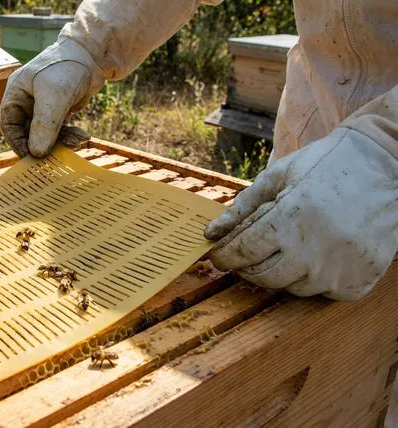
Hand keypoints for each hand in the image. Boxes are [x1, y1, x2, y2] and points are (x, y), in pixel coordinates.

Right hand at [0, 38, 104, 157]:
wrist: (93, 56)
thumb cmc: (67, 68)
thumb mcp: (54, 97)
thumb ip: (44, 125)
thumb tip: (36, 153)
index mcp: (16, 93)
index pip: (9, 125)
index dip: (18, 143)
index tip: (32, 158)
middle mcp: (26, 101)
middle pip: (28, 133)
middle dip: (45, 144)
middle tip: (58, 156)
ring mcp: (42, 107)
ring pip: (46, 134)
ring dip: (61, 141)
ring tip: (78, 142)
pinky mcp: (58, 111)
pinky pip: (59, 130)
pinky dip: (69, 135)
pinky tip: (83, 136)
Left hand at [205, 128, 397, 299]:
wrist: (387, 167)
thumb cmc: (327, 165)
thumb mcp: (279, 176)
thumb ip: (243, 207)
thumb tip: (212, 232)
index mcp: (290, 219)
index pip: (242, 252)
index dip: (224, 256)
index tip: (218, 254)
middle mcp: (313, 251)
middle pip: (262, 277)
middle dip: (247, 267)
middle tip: (247, 254)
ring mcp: (338, 271)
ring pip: (291, 287)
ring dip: (282, 271)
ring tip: (292, 245)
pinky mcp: (358, 283)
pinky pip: (323, 292)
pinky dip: (314, 276)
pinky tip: (320, 252)